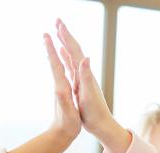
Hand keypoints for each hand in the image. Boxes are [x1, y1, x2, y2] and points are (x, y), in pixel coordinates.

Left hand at [43, 32, 80, 143]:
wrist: (60, 136)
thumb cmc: (67, 126)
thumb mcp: (68, 114)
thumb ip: (64, 101)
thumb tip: (60, 89)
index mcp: (61, 88)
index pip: (55, 66)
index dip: (51, 51)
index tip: (47, 36)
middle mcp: (59, 86)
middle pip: (53, 63)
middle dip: (50, 48)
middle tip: (46, 33)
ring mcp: (60, 89)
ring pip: (56, 67)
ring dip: (53, 54)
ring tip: (50, 42)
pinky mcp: (62, 93)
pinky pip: (60, 74)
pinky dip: (59, 64)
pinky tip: (59, 62)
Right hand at [54, 20, 130, 152]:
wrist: (102, 125)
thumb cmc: (95, 113)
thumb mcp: (89, 95)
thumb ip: (86, 76)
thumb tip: (85, 58)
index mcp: (85, 74)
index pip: (75, 50)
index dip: (66, 37)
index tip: (58, 24)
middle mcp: (84, 73)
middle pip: (74, 49)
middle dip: (66, 35)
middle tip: (57, 21)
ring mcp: (82, 78)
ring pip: (72, 56)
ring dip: (65, 43)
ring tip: (58, 32)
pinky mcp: (80, 84)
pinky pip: (71, 66)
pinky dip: (66, 57)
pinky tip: (63, 54)